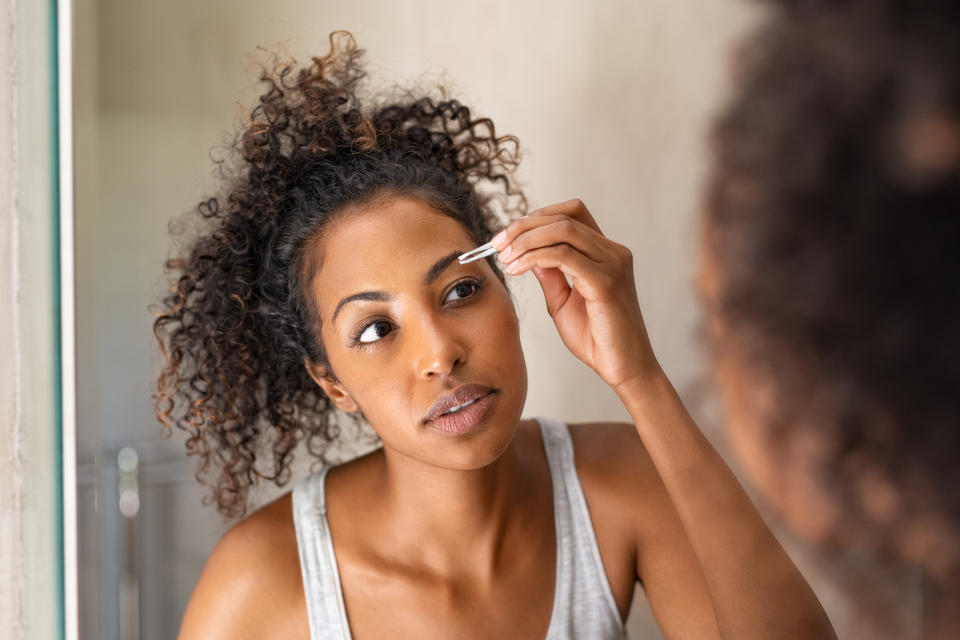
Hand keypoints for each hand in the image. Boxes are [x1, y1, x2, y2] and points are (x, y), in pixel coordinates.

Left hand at [491, 199, 660, 391]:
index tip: (507, 237)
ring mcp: (612, 264)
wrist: (623, 369)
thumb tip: (530, 254)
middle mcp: (613, 252)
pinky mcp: (605, 282)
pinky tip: (518, 268)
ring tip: (506, 258)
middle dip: (524, 226)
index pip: (571, 213)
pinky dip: (534, 256)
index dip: (537, 217)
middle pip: (564, 216)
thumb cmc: (597, 339)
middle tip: (497, 244)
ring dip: (527, 239)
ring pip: (563, 229)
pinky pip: (563, 255)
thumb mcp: (563, 302)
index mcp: (605, 253)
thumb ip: (550, 275)